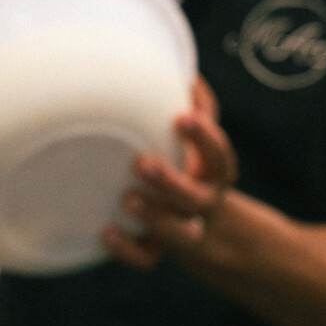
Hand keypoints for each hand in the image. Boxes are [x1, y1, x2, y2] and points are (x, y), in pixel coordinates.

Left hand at [103, 78, 237, 270]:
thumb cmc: (192, 164)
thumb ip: (196, 106)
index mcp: (215, 171)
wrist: (204, 224)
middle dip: (172, 182)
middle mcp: (203, 201)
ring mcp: (184, 228)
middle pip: (198, 198)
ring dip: (155, 217)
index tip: (180, 116)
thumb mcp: (196, 138)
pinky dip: (127, 250)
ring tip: (127, 197)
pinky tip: (106, 231)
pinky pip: (148, 258)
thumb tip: (186, 67)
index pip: (219, 155)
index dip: (203, 137)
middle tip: (141, 162)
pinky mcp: (160, 248)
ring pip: (180, 233)